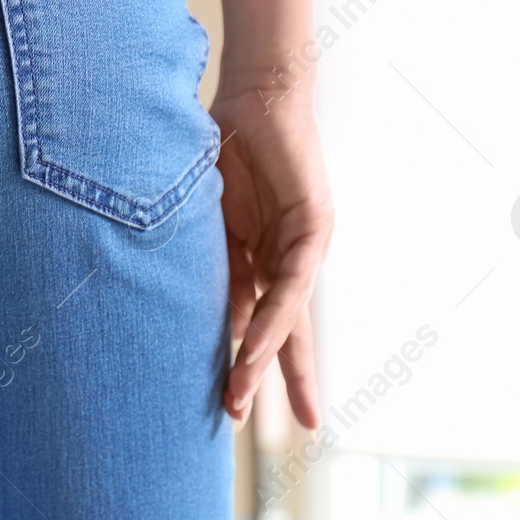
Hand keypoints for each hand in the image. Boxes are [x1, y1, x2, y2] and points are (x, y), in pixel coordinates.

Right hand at [210, 84, 332, 429]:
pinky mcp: (313, 227)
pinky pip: (290, 285)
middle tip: (268, 426)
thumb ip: (209, 262)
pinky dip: (273, 319)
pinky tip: (258, 348)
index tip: (234, 403)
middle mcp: (284, 256)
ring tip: (236, 399)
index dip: (250, 359)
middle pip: (284, 331)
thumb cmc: (222, 143)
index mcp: (258, 255)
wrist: (253, 92)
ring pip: (285, 318)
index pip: (257, 318)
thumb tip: (205, 314)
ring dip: (261, 361)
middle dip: (274, 379)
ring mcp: (303, 244)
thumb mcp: (206, 218)